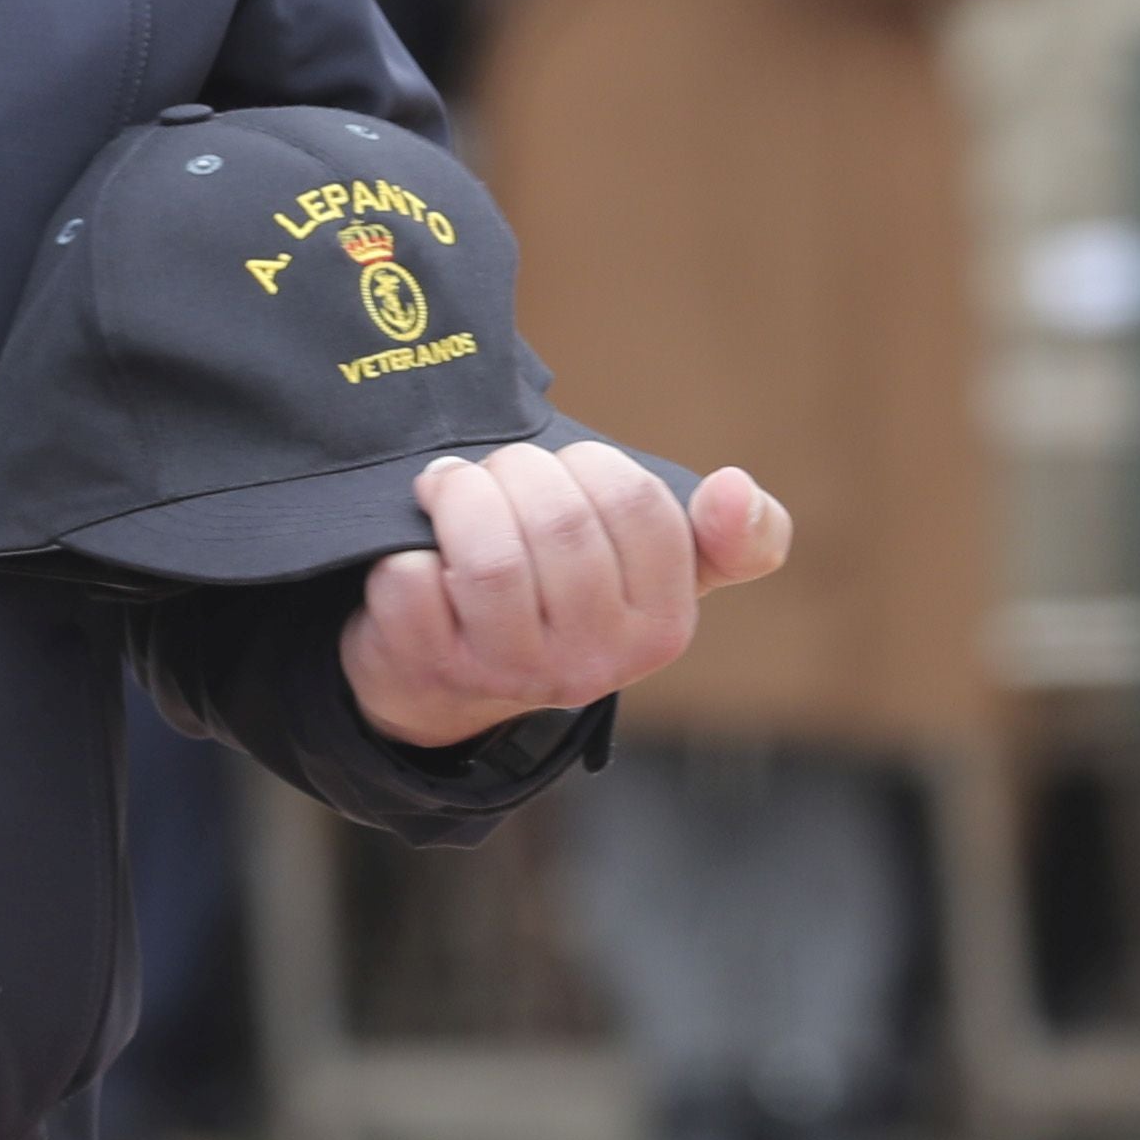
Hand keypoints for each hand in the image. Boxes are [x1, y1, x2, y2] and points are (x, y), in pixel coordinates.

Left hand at [342, 441, 790, 750]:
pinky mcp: (431, 671)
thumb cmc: (566, 593)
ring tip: (449, 488)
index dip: (589, 464)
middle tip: (497, 472)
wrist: (453, 674)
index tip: (568, 469)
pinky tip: (418, 553)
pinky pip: (412, 581)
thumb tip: (735, 486)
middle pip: (557, 521)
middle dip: (517, 469)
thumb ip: (734, 536)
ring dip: (460, 495)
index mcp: (665, 628)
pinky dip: (405, 549)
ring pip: (489, 556)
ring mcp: (511, 675)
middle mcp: (595, 664)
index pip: (635, 502)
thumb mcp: (659, 571)